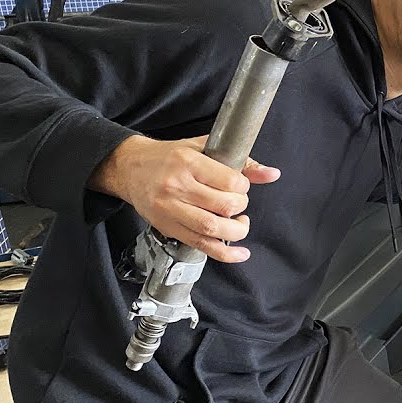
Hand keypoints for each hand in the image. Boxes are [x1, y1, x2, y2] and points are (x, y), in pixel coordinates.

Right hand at [89, 135, 280, 262]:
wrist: (130, 168)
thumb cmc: (168, 156)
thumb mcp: (203, 148)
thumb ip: (240, 161)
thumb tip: (271, 173)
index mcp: (188, 163)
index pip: (229, 182)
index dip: (244, 187)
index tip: (241, 186)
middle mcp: (177, 186)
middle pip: (223, 206)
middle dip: (240, 207)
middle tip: (238, 203)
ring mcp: (170, 210)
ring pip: (211, 228)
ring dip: (235, 231)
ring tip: (240, 224)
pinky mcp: (168, 228)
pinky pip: (200, 245)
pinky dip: (224, 253)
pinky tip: (239, 253)